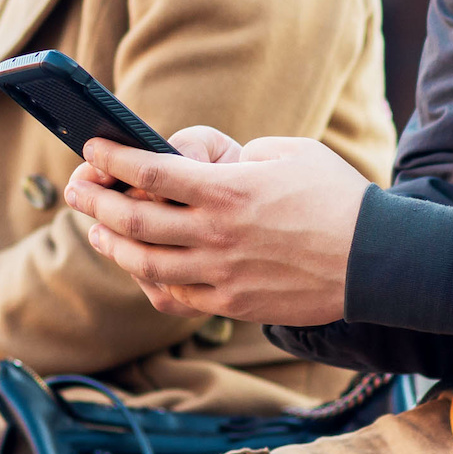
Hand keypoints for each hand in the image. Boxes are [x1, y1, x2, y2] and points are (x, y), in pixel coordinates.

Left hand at [64, 129, 367, 326]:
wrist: (376, 261)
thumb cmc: (336, 198)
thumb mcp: (289, 152)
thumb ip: (238, 154)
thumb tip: (200, 165)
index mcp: (229, 190)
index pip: (149, 172)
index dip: (112, 158)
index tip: (92, 148)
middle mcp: (217, 235)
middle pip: (132, 218)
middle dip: (94, 199)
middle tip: (76, 187)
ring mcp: (222, 275)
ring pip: (144, 263)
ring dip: (111, 243)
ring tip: (97, 227)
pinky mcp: (233, 305)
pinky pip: (174, 296)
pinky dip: (147, 280)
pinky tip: (138, 267)